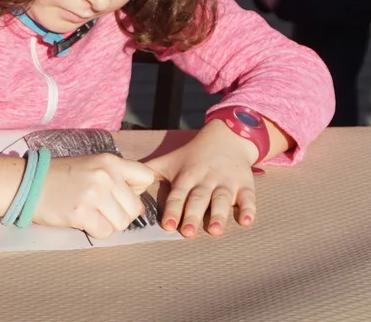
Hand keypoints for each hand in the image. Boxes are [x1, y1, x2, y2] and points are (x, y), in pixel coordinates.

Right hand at [31, 153, 157, 239]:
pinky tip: (82, 220)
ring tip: (91, 214)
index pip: (145, 177)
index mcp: (110, 161)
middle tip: (101, 209)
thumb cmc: (61, 176)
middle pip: (134, 207)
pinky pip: (105, 232)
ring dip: (109, 224)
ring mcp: (94, 194)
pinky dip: (96, 231)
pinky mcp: (82, 213)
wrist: (29, 183)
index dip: (137, 191)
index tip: (122, 195)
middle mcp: (105, 175)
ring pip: (122, 223)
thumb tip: (138, 204)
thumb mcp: (92, 166)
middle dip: (121, 213)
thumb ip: (117, 179)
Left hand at [145, 123, 258, 237]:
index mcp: (186, 175)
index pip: (178, 194)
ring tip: (215, 230)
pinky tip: (246, 221)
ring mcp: (227, 181)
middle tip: (188, 233)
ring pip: (223, 199)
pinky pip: (248, 197)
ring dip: (220, 214)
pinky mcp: (245, 184)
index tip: (167, 225)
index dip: (172, 209)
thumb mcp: (170, 160)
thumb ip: (149, 172)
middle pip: (199, 198)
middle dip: (194, 215)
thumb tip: (122, 181)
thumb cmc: (193, 155)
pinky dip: (249, 209)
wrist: (227, 137)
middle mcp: (206, 179)